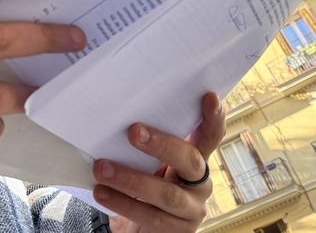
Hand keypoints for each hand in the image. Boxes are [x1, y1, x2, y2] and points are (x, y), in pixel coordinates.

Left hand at [93, 93, 226, 232]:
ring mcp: (191, 209)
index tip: (209, 96)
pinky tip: (102, 193)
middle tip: (133, 131)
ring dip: (131, 180)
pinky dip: (122, 203)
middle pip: (190, 160)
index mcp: (196, 159)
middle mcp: (200, 183)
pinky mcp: (178, 232)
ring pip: (167, 194)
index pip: (210, 136)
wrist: (140, 229)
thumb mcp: (148, 163)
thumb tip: (116, 116)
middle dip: (161, 144)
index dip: (213, 118)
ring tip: (101, 169)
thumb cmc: (143, 186)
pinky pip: (151, 217)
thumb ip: (145, 144)